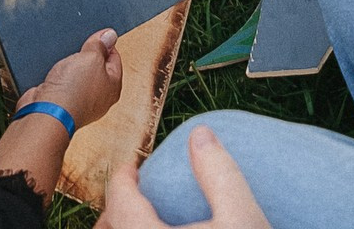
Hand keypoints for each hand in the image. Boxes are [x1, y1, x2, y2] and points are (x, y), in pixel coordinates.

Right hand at [26, 27, 124, 129]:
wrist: (46, 112)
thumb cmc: (73, 90)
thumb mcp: (91, 57)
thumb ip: (100, 45)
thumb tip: (110, 35)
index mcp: (113, 86)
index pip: (114, 58)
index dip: (104, 43)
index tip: (95, 35)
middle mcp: (99, 97)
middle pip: (96, 67)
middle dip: (86, 54)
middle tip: (79, 47)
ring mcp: (80, 101)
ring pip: (78, 75)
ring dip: (70, 65)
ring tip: (64, 58)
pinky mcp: (62, 102)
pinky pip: (63, 83)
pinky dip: (58, 75)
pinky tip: (54, 69)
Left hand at [98, 125, 269, 228]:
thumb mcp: (242, 217)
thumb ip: (219, 173)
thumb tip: (201, 134)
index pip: (120, 201)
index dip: (124, 177)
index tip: (133, 166)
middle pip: (111, 227)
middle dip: (119, 205)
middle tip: (136, 189)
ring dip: (127, 225)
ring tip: (147, 214)